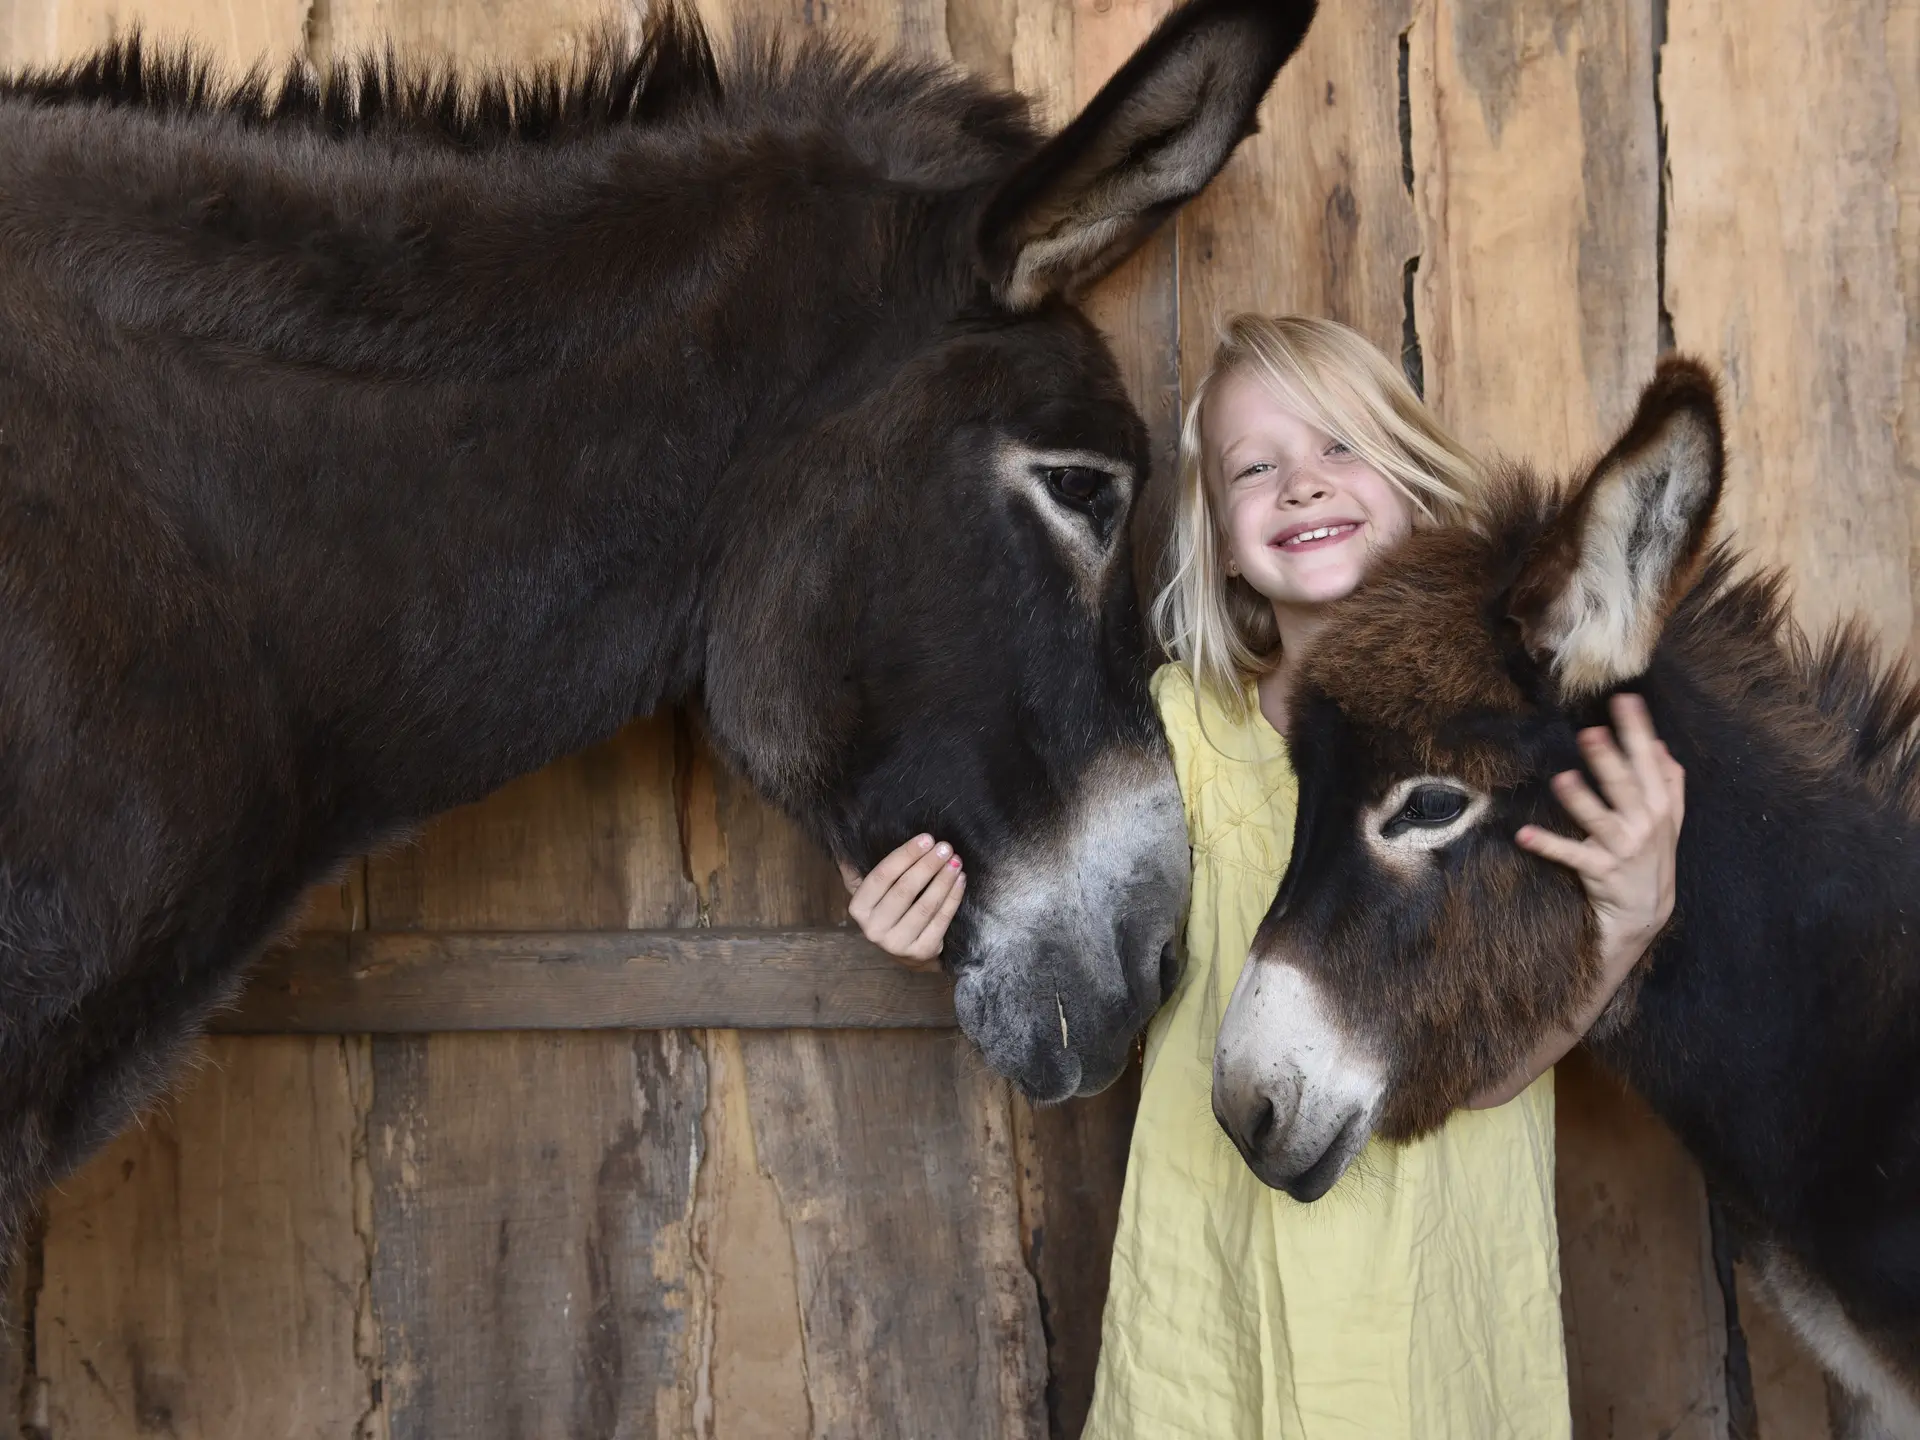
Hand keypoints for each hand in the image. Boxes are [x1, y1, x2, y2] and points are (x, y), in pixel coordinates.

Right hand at [838, 834, 965, 972]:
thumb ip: (858, 870)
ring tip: (955, 861)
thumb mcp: (870, 892)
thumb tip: (843, 845)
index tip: (926, 839)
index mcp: (858, 908)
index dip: (906, 856)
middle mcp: (874, 929)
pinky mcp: (921, 951)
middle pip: (905, 890)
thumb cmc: (888, 910)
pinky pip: (941, 920)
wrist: (905, 949)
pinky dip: (953, 898)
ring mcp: (898, 944)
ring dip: (944, 880)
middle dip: (928, 865)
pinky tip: (960, 880)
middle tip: (945, 847)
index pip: (882, 876)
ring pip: (926, 906)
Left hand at [1517, 692, 1684, 1014]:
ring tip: (1562, 780)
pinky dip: (1547, 846)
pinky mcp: (1600, 872)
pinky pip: (1571, 856)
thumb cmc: (1652, 859)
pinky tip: (1523, 834)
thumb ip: (1669, 784)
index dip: (1638, 732)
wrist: (1646, 914)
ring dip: (1581, 800)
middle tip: (1590, 733)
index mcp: (1658, 807)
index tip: (1625, 700)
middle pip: (1626, 787)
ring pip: (1600, 820)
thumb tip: (1661, 746)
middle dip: (1610, 760)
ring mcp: (1623, 850)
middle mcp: (1644, 826)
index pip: (1649, 763)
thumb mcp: (1669, 821)